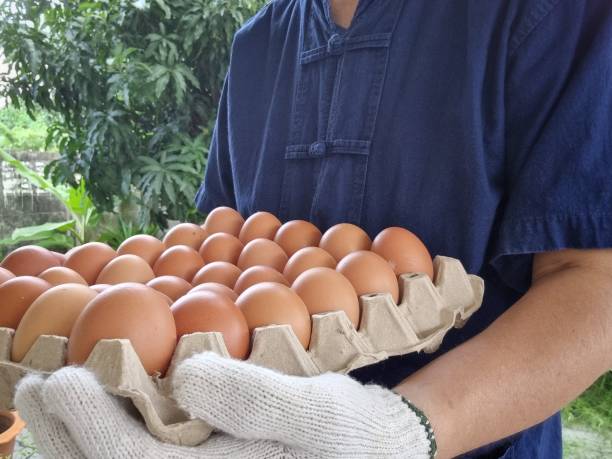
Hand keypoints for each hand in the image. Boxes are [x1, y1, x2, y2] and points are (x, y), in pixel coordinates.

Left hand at [15, 352, 432, 457]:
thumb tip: (187, 379)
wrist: (374, 450)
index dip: (93, 430)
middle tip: (35, 387)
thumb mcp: (319, 411)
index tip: (63, 381)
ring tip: (47, 400)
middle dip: (69, 436)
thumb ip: (258, 401)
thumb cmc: (349, 430)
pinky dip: (110, 438)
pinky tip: (96, 414)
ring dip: (78, 440)